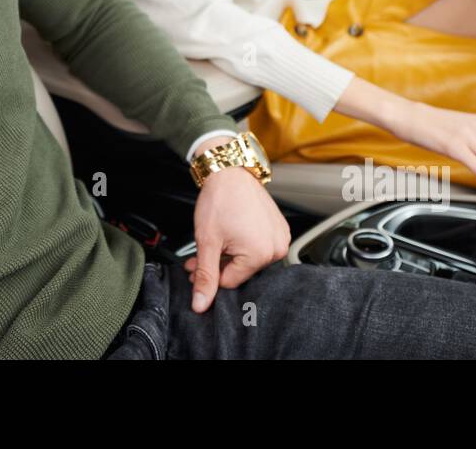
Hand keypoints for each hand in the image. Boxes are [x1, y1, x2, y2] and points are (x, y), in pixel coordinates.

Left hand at [182, 165, 289, 313]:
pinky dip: (242, 243)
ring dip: (228, 254)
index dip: (208, 274)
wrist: (230, 171)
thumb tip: (201, 304)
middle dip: (216, 264)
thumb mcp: (207, 241)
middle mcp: (276, 248)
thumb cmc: (220, 200)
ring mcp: (280, 237)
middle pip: (240, 270)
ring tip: (214, 240)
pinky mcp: (279, 228)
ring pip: (248, 259)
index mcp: (261, 254)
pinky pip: (258, 245)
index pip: (230, 281)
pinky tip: (230, 232)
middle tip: (198, 255)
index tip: (195, 267)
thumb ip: (205, 275)